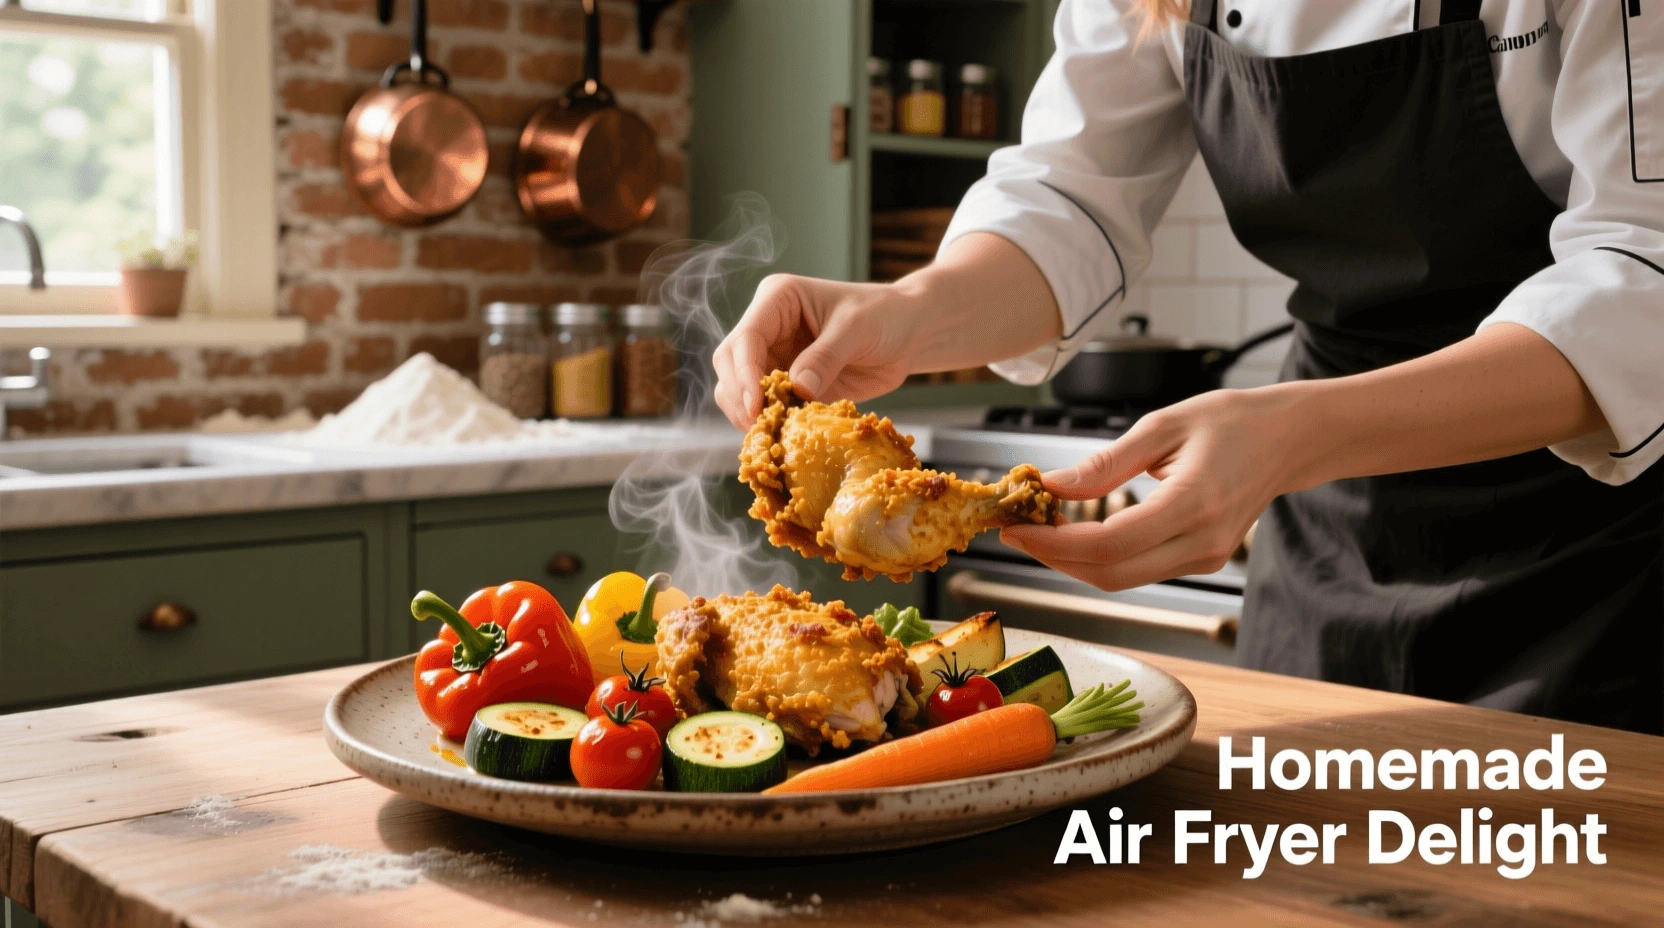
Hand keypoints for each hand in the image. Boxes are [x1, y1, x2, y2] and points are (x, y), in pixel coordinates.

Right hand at [711, 232, 1063, 429]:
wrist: (909, 332)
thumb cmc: (885, 315)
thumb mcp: (857, 329)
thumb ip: (826, 357)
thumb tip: (796, 389)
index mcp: (777, 299)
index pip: (746, 339)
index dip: (744, 375)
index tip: (755, 407)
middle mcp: (767, 327)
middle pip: (730, 365)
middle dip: (740, 398)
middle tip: (761, 429)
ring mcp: (774, 356)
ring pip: (740, 390)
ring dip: (750, 415)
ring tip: (772, 438)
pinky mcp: (787, 384)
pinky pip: (767, 408)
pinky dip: (770, 424)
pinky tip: (783, 440)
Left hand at [1001, 387, 1316, 590]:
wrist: (1289, 440)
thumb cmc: (1232, 422)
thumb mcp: (1163, 425)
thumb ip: (1106, 463)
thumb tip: (1053, 486)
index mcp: (1194, 504)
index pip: (1110, 545)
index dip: (1054, 543)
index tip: (1016, 526)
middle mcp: (1201, 543)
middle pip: (1109, 574)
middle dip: (1054, 556)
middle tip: (1018, 528)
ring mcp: (1203, 558)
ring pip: (1120, 579)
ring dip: (1072, 560)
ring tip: (1041, 525)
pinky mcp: (1199, 561)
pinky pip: (1137, 570)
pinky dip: (1099, 557)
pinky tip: (1077, 531)